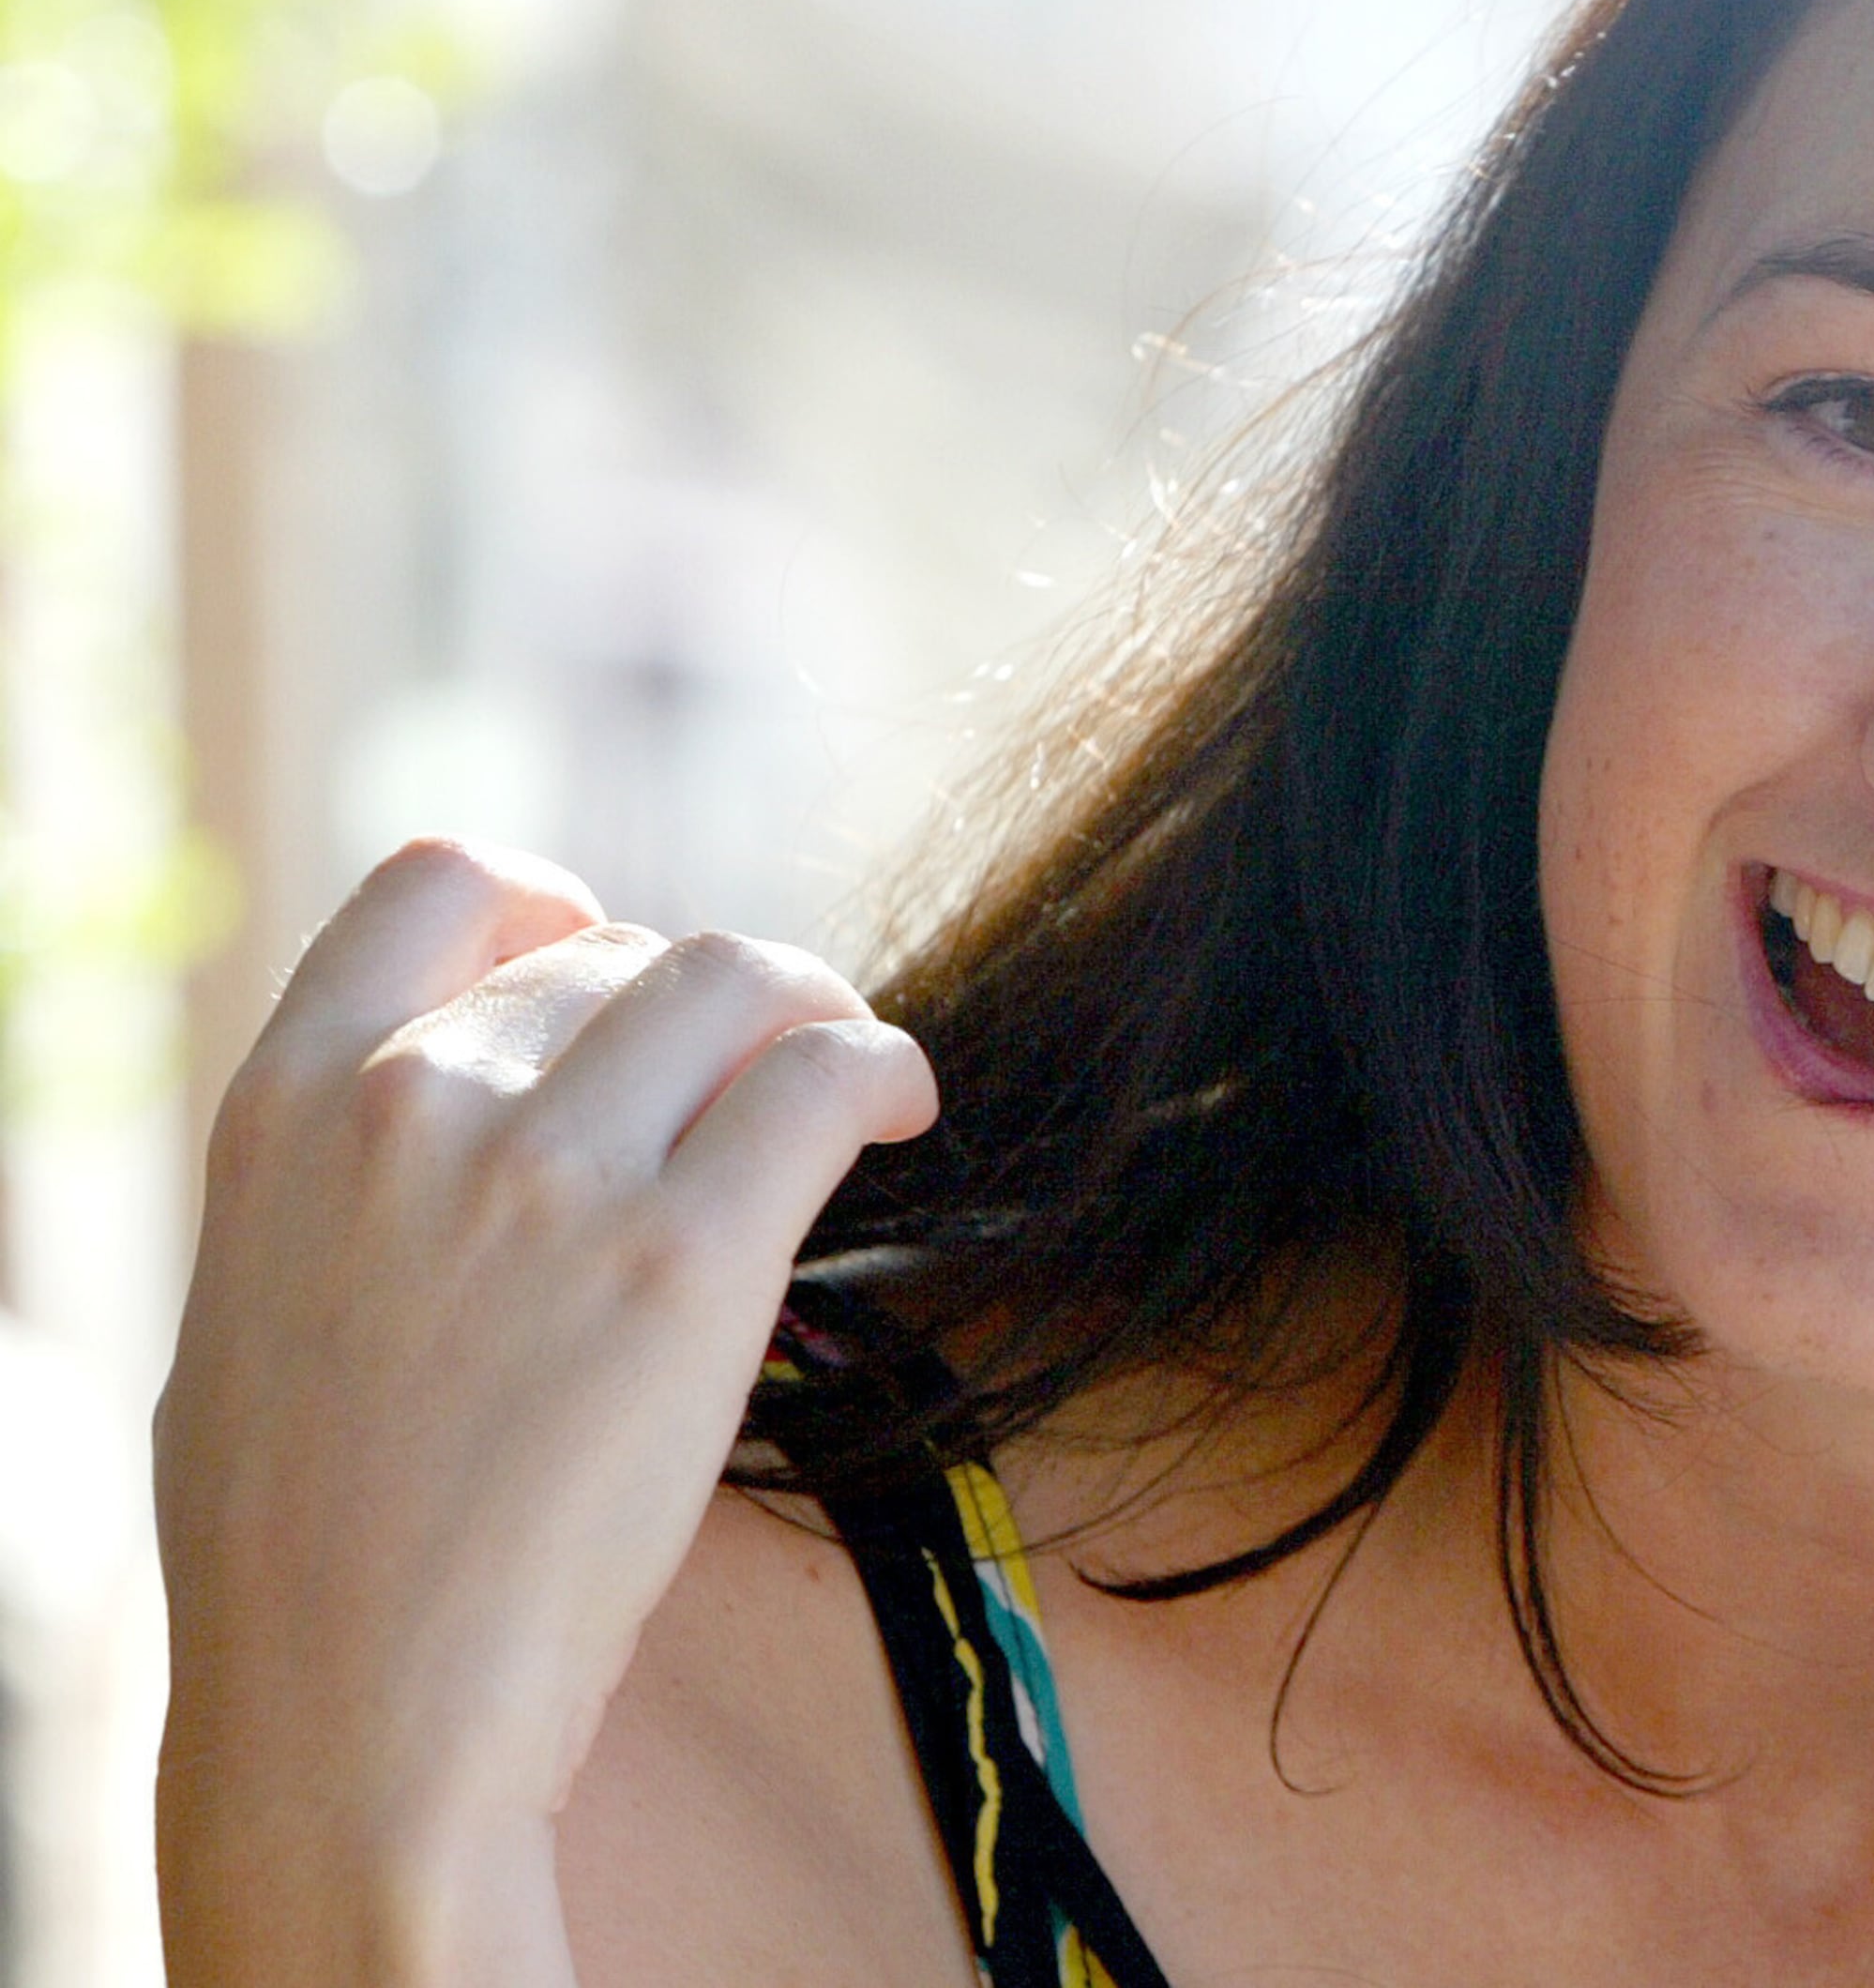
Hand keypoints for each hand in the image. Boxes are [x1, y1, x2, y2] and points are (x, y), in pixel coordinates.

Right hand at [154, 840, 933, 1980]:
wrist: (354, 1710)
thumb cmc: (301, 1555)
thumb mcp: (250, 1311)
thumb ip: (340, 1186)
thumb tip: (430, 1114)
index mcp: (285, 1106)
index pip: (437, 885)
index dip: (553, 903)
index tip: (613, 951)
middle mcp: (415, 1105)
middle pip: (623, 952)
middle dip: (706, 1004)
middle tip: (760, 1078)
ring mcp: (553, 1173)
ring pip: (738, 980)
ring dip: (813, 1010)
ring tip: (852, 1075)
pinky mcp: (685, 1257)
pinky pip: (825, 1080)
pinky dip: (884, 1068)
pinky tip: (902, 1109)